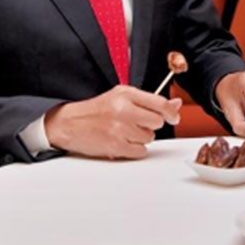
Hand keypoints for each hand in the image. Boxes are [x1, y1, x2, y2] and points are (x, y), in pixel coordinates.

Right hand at [43, 85, 181, 159]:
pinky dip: (134, 149)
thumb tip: (176, 104)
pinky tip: (122, 141)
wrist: (69, 123)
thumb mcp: (121, 97)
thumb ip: (149, 101)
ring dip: (141, 137)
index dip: (171, 112)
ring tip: (125, 131)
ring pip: (149, 137)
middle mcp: (123, 109)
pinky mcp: (115, 145)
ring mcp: (119, 128)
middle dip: (151, 125)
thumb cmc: (96, 111)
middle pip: (157, 122)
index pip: (160, 103)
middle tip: (138, 123)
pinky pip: (140, 151)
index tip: (173, 116)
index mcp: (126, 94)